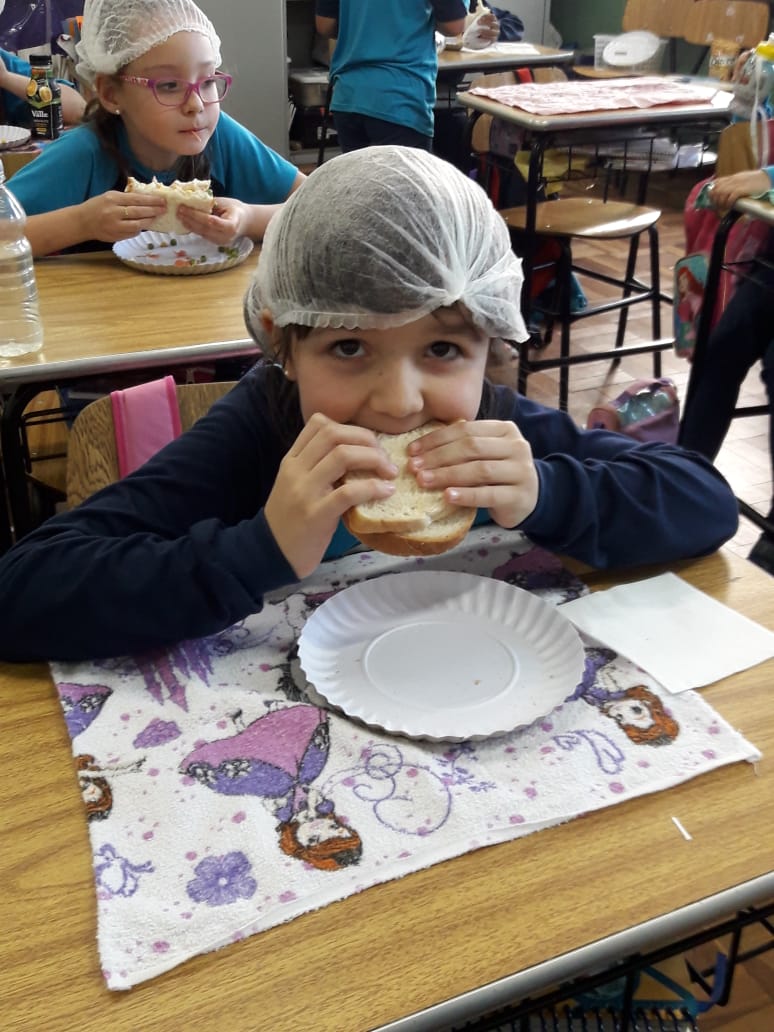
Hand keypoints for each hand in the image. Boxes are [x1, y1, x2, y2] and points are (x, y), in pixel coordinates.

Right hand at [80, 190, 165, 242]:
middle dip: (153, 210)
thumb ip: (125, 198)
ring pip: (137, 225)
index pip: (136, 199)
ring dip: (148, 221)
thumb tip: (146, 199)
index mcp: (113, 199)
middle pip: (138, 212)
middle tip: (164, 209)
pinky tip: (144, 225)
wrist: (83, 221)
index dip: (151, 200)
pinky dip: (139, 229)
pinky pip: (131, 233)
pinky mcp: (115, 236)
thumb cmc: (97, 206)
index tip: (162, 200)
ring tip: (156, 218)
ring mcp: (114, 226)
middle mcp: (114, 212)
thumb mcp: (109, 196)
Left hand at [176, 196, 248, 243]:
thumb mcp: (225, 202)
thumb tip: (192, 199)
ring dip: (189, 225)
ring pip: (202, 233)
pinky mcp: (216, 243)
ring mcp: (221, 242)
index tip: (185, 208)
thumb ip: (210, 203)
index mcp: (232, 225)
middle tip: (178, 210)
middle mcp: (226, 237)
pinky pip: (202, 235)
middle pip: (205, 228)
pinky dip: (193, 228)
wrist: (244, 221)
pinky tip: (185, 221)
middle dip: (190, 219)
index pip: (213, 222)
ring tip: (179, 216)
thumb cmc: (234, 209)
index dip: (198, 216)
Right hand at [264, 414, 397, 577]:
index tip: (368, 444)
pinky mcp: (316, 514)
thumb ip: (318, 468)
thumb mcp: (297, 486)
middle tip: (384, 457)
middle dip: (367, 439)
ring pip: (343, 456)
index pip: (319, 424)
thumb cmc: (291, 521)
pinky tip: (386, 492)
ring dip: (374, 459)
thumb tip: (357, 455)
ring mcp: (304, 491)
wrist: (272, 554)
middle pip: (334, 434)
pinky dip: (373, 487)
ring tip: (389, 472)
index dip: (350, 428)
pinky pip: (349, 492)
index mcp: (292, 460)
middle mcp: (296, 470)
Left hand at [406, 419, 538, 529]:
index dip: (436, 439)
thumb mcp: (486, 453)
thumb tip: (419, 450)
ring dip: (448, 475)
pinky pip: (489, 494)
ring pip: (479, 470)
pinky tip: (448, 497)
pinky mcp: (519, 496)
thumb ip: (463, 446)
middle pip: (471, 448)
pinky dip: (466, 495)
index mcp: (505, 430)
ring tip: (424, 481)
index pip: (466, 429)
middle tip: (414, 468)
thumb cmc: (499, 474)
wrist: (531, 499)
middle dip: (438, 457)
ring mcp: (521, 471)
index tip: (412, 451)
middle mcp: (517, 446)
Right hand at [462, 11, 498, 48]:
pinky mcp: (494, 18)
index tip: (480, 37)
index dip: (487, 38)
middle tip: (478, 30)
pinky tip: (481, 17)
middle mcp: (496, 32)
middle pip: (493, 32)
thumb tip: (468, 43)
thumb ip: (475, 42)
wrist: (479, 27)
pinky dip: (487, 17)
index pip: (492, 39)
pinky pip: (492, 17)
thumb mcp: (476, 41)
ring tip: (478, 22)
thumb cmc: (476, 36)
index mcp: (493, 39)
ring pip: (493, 24)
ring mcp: (496, 24)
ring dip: (485, 23)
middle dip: (486, 32)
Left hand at [709, 169, 770, 209]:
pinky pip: (730, 197)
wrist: (767, 178)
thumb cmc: (756, 182)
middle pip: (716, 190)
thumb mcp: (742, 181)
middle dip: (714, 200)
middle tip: (718, 207)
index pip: (716, 183)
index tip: (713, 200)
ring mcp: (737, 184)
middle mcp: (732, 180)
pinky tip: (730, 206)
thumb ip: (734, 186)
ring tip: (724, 208)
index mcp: (732, 178)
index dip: (711, 192)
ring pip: (721, 193)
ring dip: (720, 203)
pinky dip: (728, 203)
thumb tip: (726, 196)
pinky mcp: (742, 190)